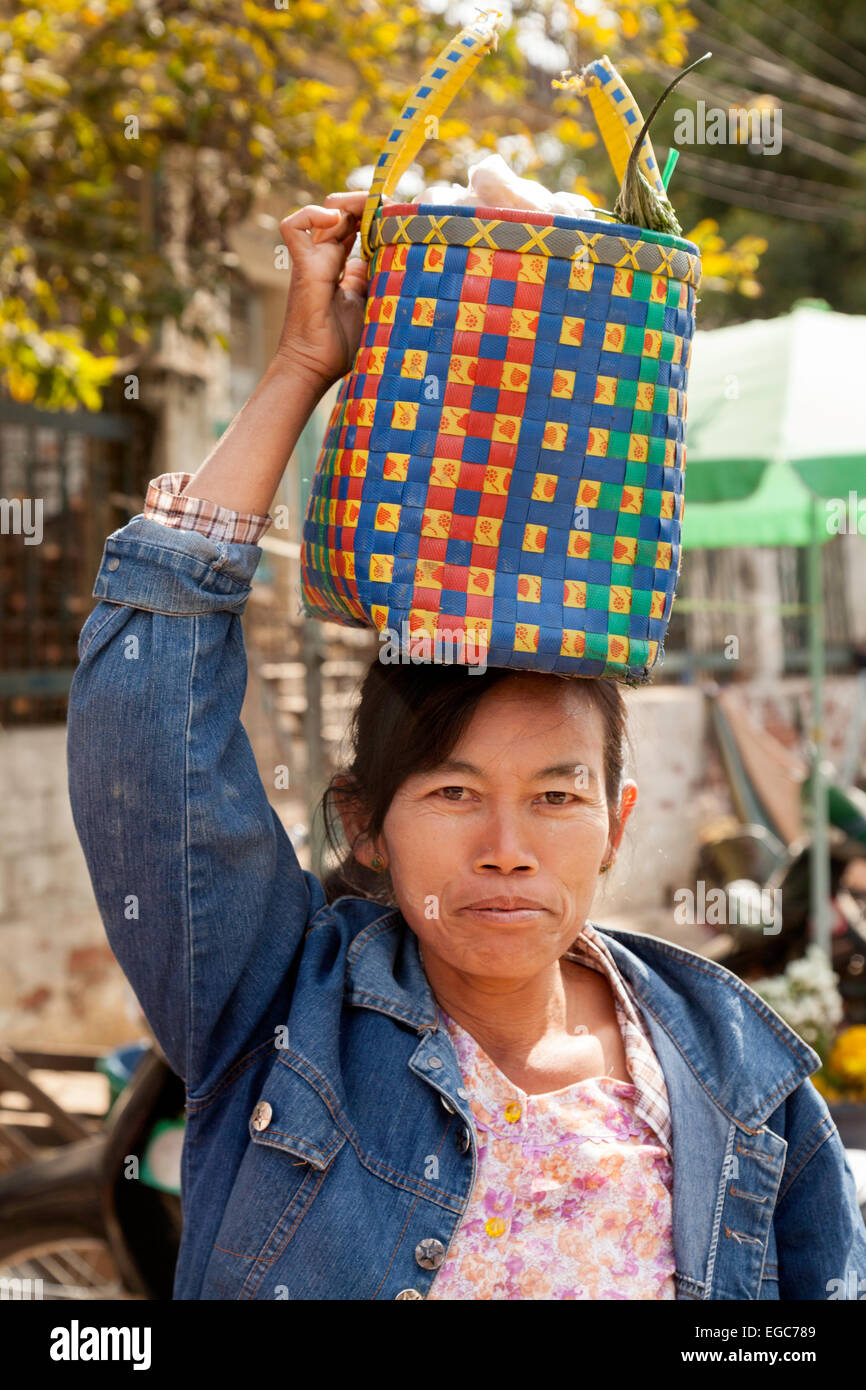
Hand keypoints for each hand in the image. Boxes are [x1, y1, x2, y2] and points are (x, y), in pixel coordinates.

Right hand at [274, 189, 393, 392]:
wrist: (314, 367)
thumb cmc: (342, 346)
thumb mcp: (373, 306)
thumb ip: (383, 281)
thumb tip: (406, 262)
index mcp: (343, 266)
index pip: (359, 226)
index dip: (378, 217)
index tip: (402, 221)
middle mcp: (326, 257)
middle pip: (346, 212)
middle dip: (370, 205)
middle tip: (394, 212)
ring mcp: (313, 259)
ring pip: (327, 211)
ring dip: (351, 203)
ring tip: (372, 213)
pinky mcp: (302, 267)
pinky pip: (294, 227)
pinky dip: (311, 215)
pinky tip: (336, 220)